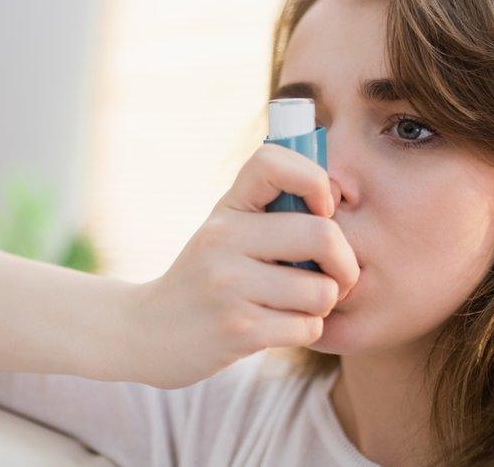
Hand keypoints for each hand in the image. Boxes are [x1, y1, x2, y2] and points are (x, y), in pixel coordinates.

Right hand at [127, 143, 359, 388]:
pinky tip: (277, 328)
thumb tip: (338, 196)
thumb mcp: (226, 231)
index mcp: (227, 207)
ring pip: (321, 291)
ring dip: (321, 306)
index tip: (321, 210)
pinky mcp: (238, 330)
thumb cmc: (206, 277)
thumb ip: (271, 211)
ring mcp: (229, 285)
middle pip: (323, 235)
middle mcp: (224, 238)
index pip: (273, 162)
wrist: (148, 332)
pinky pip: (308, 327)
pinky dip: (304, 331)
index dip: (314, 180)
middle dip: (344, 264)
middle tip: (335, 276)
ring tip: (294, 306)